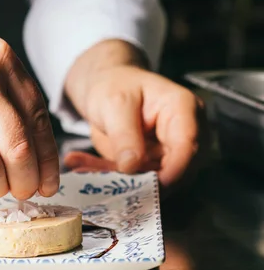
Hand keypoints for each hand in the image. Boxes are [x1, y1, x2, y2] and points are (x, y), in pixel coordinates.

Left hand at [65, 40, 203, 186]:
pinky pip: (134, 180)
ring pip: (153, 180)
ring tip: (83, 168)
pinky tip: (80, 165)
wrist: (105, 85)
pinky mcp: (151, 165)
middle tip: (106, 180)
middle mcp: (184, 133)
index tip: (150, 186)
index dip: (174, 170)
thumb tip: (131, 167)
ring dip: (119, 182)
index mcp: (183, 109)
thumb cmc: (115, 84)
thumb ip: (124, 134)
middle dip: (143, 182)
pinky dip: (108, 176)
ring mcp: (169, 151)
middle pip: (178, 170)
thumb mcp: (114, 103)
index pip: (188, 145)